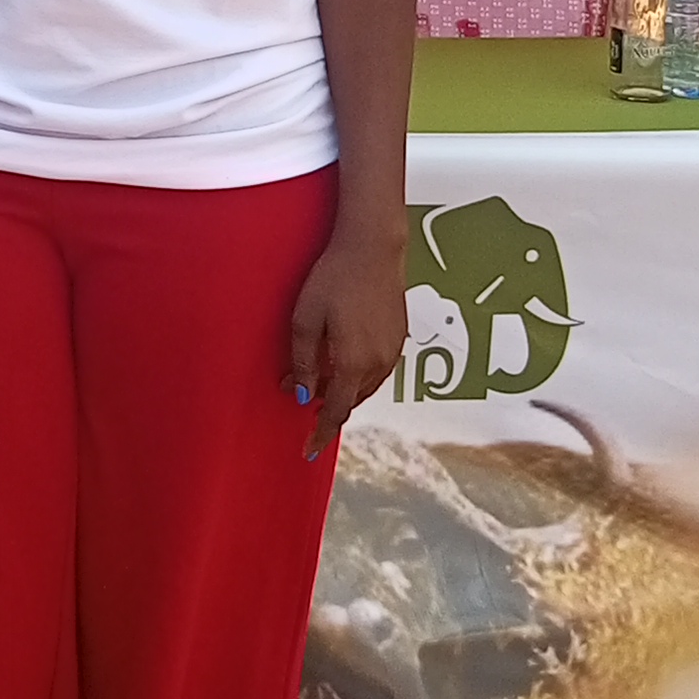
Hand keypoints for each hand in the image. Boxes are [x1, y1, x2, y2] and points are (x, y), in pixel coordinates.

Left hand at [285, 228, 406, 445]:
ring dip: (342, 391)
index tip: (307, 451)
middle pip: (350, 401)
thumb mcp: (305, 319)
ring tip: (318, 380)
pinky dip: (357, 376)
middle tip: (298, 395)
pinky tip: (342, 361)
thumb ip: (302, 361)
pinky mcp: (399, 337)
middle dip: (326, 407)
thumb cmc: (333, 278)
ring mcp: (393, 351)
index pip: (335, 412)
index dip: (320, 434)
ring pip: (365, 387)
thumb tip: (299, 394)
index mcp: (353, 364)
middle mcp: (378, 364)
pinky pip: (376, 370)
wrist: (373, 247)